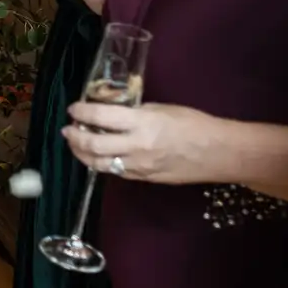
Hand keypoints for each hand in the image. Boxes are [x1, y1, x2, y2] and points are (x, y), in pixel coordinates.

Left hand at [61, 100, 216, 184]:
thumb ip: (135, 113)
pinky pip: (116, 172)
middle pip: (92, 145)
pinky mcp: (143, 179)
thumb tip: (113, 113)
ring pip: (99, 164)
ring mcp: (139, 167)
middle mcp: (136, 147)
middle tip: (68, 129)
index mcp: (142, 124)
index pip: (100, 117)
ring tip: (76, 144)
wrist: (218, 153)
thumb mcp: (162, 109)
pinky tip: (98, 156)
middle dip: (74, 137)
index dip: (81, 112)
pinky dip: (101, 163)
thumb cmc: (194, 124)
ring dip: (81, 154)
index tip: (73, 108)